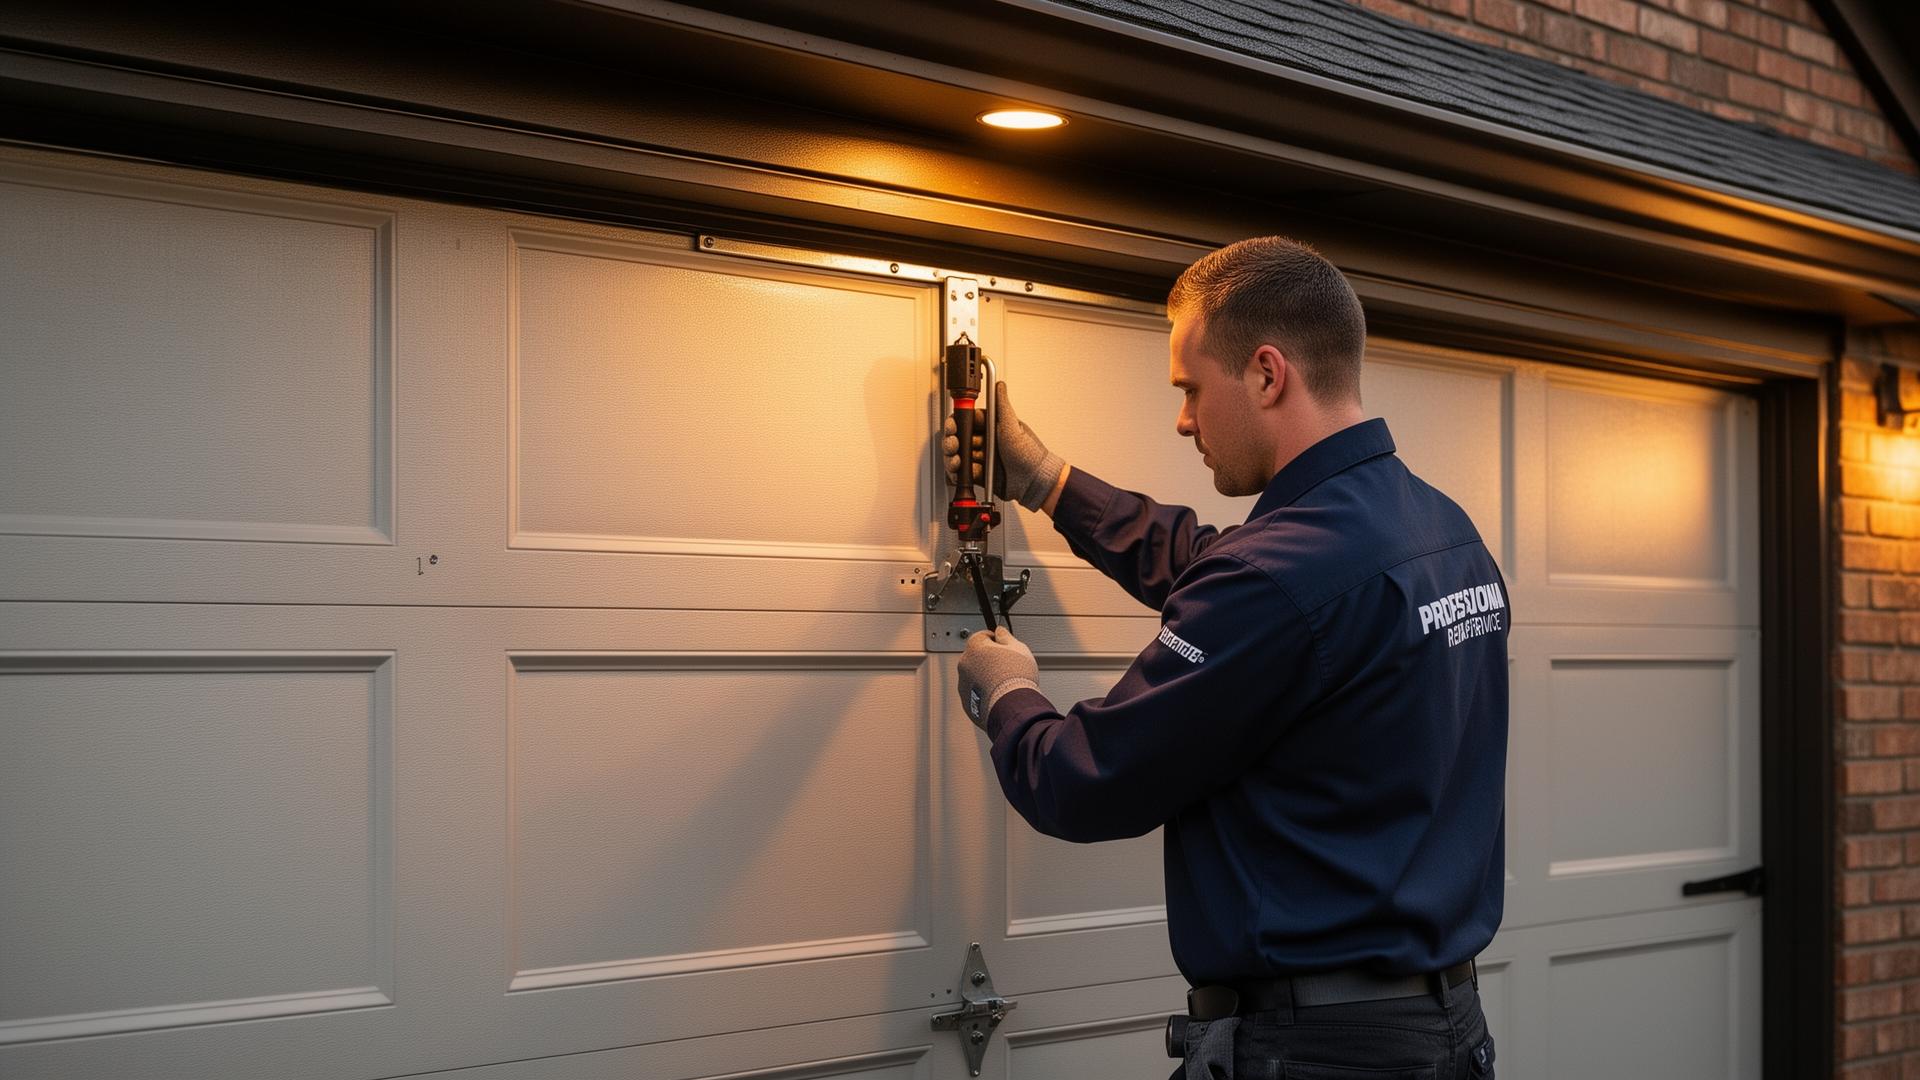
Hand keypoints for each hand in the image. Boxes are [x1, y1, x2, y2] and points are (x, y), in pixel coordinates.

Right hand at [942, 381, 1066, 511]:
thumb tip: (1000, 386)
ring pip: (959, 455)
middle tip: (953, 443)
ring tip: (956, 460)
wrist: (1034, 480)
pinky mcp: (980, 475)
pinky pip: (963, 472)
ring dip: (952, 457)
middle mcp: (985, 442)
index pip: (968, 421)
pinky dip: (957, 472)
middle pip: (960, 438)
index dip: (957, 422)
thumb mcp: (1013, 425)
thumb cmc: (1028, 453)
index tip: (953, 425)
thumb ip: (1002, 405)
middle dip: (951, 440)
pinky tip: (958, 471)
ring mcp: (982, 458)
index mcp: (992, 428)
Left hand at [956, 626, 1040, 729]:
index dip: (996, 641)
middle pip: (977, 657)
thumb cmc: (1016, 676)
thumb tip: (1000, 631)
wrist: (1013, 706)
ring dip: (985, 677)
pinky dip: (984, 693)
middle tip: (1007, 667)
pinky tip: (998, 695)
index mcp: (975, 646)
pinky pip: (975, 694)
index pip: (982, 636)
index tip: (1004, 647)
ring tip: (1004, 684)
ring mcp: (963, 684)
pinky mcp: (966, 702)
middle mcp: (964, 663)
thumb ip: (1005, 637)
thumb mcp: (1018, 648)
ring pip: (974, 676)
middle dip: (989, 660)